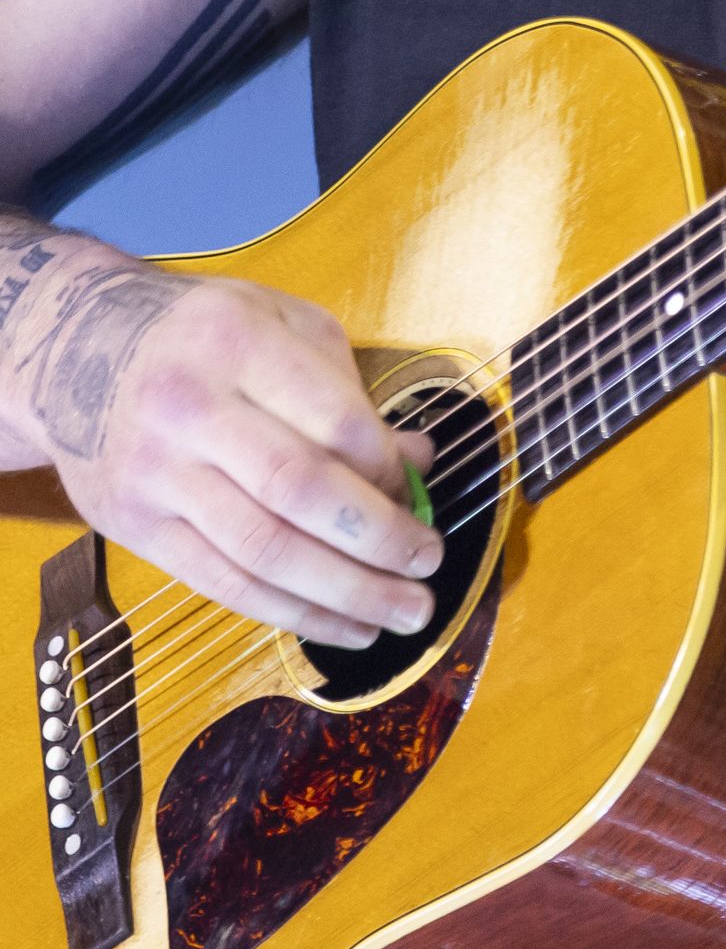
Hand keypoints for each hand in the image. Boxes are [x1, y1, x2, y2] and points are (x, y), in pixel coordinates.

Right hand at [7, 238, 438, 647]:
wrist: (73, 354)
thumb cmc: (203, 335)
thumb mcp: (281, 323)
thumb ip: (349, 390)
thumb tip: (418, 460)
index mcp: (240, 344)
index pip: (333, 422)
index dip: (387, 470)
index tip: (419, 493)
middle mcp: (192, 409)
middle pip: (299, 492)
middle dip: (378, 540)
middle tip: (429, 567)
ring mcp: (158, 475)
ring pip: (262, 552)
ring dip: (344, 593)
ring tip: (403, 612)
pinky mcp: (136, 529)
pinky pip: (223, 584)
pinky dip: (290, 612)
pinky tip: (340, 625)